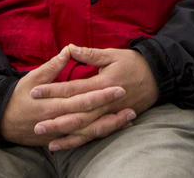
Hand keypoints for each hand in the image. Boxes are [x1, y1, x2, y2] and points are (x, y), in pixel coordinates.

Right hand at [1, 46, 133, 149]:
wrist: (2, 120)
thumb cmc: (18, 96)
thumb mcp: (33, 78)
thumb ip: (53, 66)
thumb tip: (69, 49)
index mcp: (52, 103)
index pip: (81, 98)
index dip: (101, 94)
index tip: (119, 86)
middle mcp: (57, 120)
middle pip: (89, 116)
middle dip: (110, 110)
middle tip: (131, 102)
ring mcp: (59, 133)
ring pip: (88, 131)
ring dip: (110, 125)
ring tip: (129, 117)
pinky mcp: (60, 140)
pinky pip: (83, 139)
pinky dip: (99, 134)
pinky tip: (114, 128)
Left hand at [29, 46, 158, 150]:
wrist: (158, 77)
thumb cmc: (133, 63)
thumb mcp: (112, 54)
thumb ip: (89, 54)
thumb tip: (69, 48)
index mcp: (102, 83)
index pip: (72, 88)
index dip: (53, 90)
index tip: (35, 92)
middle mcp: (105, 102)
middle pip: (78, 115)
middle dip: (57, 121)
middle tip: (37, 126)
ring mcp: (111, 114)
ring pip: (87, 129)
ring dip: (68, 136)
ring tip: (49, 142)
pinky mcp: (115, 120)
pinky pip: (97, 134)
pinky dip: (82, 141)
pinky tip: (68, 145)